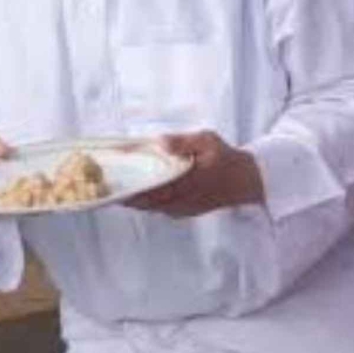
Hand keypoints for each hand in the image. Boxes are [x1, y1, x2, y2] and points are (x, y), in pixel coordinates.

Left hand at [128, 131, 264, 217]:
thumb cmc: (225, 157)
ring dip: (135, 202)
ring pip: (153, 208)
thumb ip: (183, 142)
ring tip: (117, 192)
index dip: (133, 189)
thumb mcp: (207, 141)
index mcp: (187, 181)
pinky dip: (147, 204)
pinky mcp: (185, 211)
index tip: (116, 186)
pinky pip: (161, 210)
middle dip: (128, 197)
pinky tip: (137, 196)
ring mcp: (184, 208)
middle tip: (108, 189)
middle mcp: (183, 199)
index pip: (154, 189)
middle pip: (149, 202)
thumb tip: (161, 143)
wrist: (245, 181)